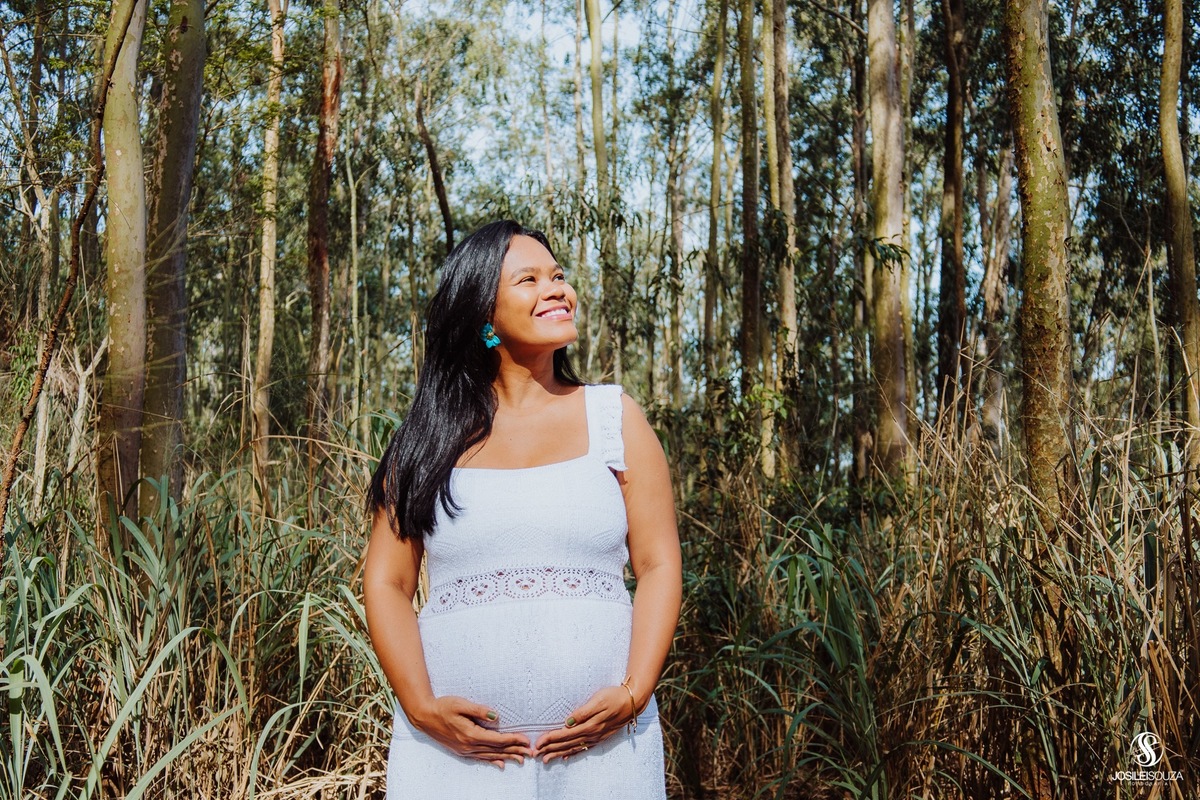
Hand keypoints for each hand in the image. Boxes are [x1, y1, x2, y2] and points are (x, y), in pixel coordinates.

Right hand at [410, 695, 533, 768]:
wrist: (424, 716)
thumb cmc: (443, 706)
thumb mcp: (461, 704)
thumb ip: (480, 711)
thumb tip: (497, 717)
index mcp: (471, 734)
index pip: (497, 740)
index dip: (513, 740)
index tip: (526, 740)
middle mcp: (469, 745)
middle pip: (497, 750)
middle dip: (515, 751)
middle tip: (531, 753)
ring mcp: (464, 750)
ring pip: (490, 756)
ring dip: (507, 757)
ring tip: (522, 760)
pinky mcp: (461, 751)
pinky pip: (480, 758)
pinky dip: (492, 761)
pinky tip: (500, 764)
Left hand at [533, 685, 633, 763]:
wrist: (632, 702)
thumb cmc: (614, 696)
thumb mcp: (598, 700)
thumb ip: (583, 712)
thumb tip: (568, 721)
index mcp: (590, 725)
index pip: (565, 734)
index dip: (551, 738)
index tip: (538, 742)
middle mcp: (592, 734)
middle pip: (567, 744)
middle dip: (550, 749)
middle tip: (536, 754)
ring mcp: (596, 737)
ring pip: (574, 748)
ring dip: (559, 753)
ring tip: (546, 759)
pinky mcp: (600, 737)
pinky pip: (584, 748)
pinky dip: (573, 753)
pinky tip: (566, 757)